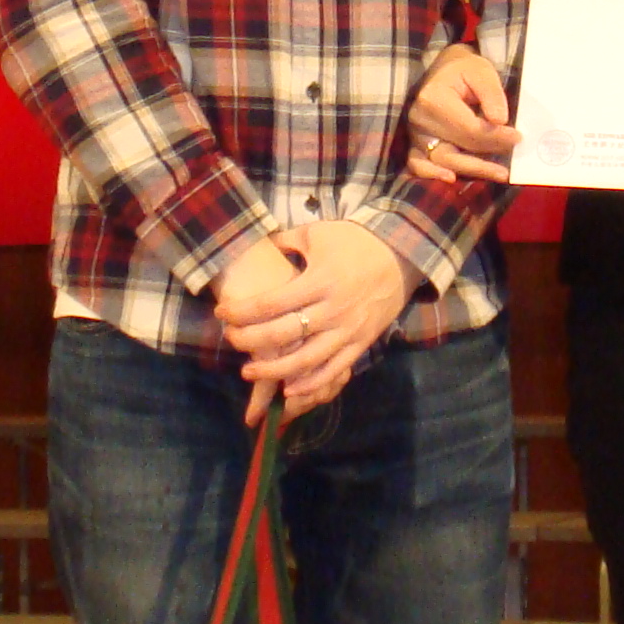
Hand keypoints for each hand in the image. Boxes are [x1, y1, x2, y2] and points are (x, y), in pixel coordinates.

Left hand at [216, 221, 413, 417]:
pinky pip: (334, 370)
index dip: (241, 311)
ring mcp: (348, 330)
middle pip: (282, 334)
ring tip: (248, 371)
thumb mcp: (317, 234)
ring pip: (305, 360)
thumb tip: (256, 245)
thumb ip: (284, 242)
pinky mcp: (361, 343)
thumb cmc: (355, 242)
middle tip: (230, 340)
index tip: (222, 312)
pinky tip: (288, 389)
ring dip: (274, 371)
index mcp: (319, 281)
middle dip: (250, 340)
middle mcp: (332, 309)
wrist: (402, 254)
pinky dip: (311, 384)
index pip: (271, 303)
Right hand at [404, 44, 518, 184]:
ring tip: (500, 174)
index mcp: (433, 99)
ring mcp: (414, 134)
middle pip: (458, 147)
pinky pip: (418, 165)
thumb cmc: (463, 69)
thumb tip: (499, 121)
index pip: (469, 129)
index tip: (517, 137)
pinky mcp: (414, 143)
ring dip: (473, 170)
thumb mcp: (482, 71)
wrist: (442, 70)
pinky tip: (452, 179)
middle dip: (489, 153)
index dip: (496, 137)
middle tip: (514, 153)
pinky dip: (432, 174)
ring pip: (444, 160)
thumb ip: (491, 94)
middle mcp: (419, 120)